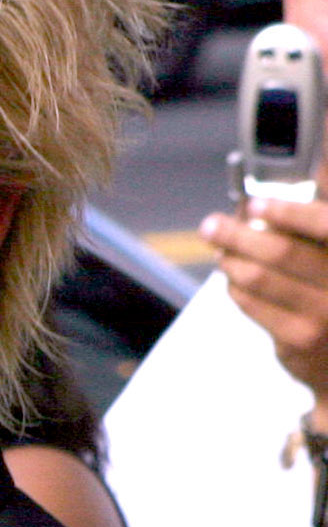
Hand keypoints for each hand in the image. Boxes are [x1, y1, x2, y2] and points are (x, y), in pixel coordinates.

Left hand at [204, 195, 327, 399]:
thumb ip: (316, 228)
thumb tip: (296, 184)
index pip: (327, 225)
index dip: (290, 212)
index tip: (255, 204)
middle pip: (282, 251)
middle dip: (238, 234)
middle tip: (211, 225)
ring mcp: (323, 318)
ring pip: (259, 278)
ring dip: (230, 260)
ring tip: (219, 250)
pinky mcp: (297, 341)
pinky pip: (252, 305)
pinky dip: (235, 286)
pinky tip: (232, 277)